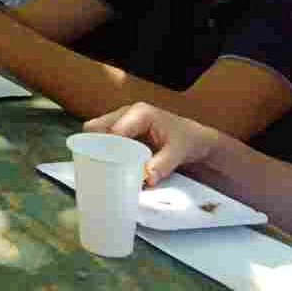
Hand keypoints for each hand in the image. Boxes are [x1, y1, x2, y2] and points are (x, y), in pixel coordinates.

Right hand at [85, 103, 221, 186]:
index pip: (114, 130)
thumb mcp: (178, 152)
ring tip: (105, 167)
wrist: (195, 139)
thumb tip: (147, 178)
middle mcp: (126, 114)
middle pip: (97, 127)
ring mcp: (122, 122)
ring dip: (99, 149)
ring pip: (97, 133)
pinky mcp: (122, 132)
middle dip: (95, 146)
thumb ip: (162, 164)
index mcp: (140, 113)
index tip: (107, 166)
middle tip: (100, 166)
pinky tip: (111, 165)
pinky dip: (104, 152)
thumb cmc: (188, 140)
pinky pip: (105, 140)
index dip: (107, 148)